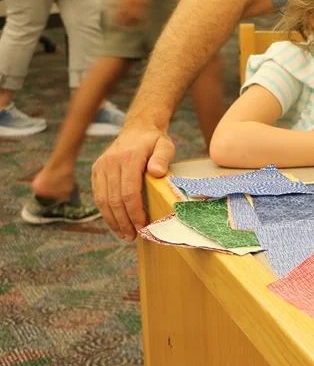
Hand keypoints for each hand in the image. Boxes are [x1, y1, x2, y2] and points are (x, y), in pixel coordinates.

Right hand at [92, 119, 175, 240]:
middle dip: (123, 221)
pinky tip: (115, 223)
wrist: (137, 128)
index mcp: (128, 157)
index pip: (129, 191)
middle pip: (114, 199)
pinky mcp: (96, 171)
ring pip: (103, 200)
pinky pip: (98, 195)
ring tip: (124, 235)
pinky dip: (105, 212)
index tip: (142, 226)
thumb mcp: (165, 145)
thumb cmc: (154, 141)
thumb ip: (162, 158)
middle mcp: (111, 162)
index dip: (134, 212)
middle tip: (132, 236)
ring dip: (113, 220)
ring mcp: (101, 167)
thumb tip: (157, 173)